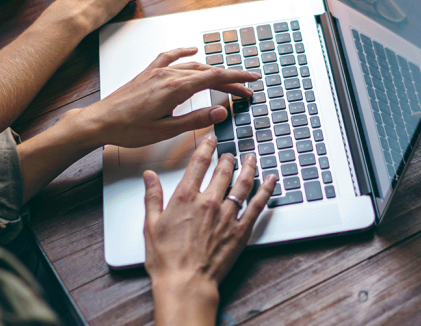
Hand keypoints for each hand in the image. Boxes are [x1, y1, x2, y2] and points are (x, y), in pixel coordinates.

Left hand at [59, 48, 258, 148]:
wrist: (100, 121)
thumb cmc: (128, 129)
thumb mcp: (165, 130)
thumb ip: (195, 119)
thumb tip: (220, 111)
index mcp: (174, 89)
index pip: (214, 78)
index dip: (236, 78)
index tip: (252, 80)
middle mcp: (167, 75)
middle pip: (207, 72)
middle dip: (229, 79)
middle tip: (245, 90)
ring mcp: (157, 71)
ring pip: (192, 66)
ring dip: (212, 70)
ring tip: (226, 79)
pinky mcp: (148, 73)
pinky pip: (170, 57)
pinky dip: (185, 53)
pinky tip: (192, 50)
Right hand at [144, 137, 276, 324]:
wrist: (186, 282)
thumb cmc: (167, 259)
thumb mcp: (151, 225)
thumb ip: (152, 197)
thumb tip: (150, 177)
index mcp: (185, 197)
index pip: (199, 163)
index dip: (206, 146)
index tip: (211, 138)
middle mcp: (209, 202)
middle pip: (223, 170)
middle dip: (228, 158)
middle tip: (230, 152)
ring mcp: (227, 215)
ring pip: (242, 183)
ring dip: (248, 167)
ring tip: (251, 158)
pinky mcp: (241, 230)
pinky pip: (257, 205)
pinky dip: (266, 190)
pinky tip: (270, 180)